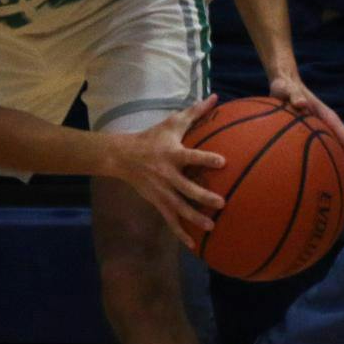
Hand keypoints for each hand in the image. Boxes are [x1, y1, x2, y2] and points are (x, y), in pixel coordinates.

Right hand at [111, 96, 226, 247]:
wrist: (121, 156)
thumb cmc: (152, 137)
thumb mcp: (171, 123)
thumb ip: (195, 113)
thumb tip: (216, 97)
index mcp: (171, 154)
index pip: (190, 157)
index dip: (205, 159)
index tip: (222, 162)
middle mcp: (166, 174)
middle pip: (186, 187)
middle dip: (202, 196)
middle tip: (221, 202)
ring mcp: (161, 190)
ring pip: (178, 207)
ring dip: (194, 217)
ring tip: (211, 226)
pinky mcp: (156, 201)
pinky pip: (170, 219)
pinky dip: (181, 233)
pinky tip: (194, 245)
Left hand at [267, 72, 343, 183]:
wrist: (282, 83)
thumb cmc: (285, 87)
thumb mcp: (287, 89)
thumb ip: (293, 95)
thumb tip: (300, 104)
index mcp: (329, 119)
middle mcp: (328, 129)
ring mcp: (321, 134)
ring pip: (333, 158)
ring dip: (336, 177)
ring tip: (335, 199)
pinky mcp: (309, 138)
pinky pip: (317, 157)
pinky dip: (317, 171)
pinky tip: (307, 187)